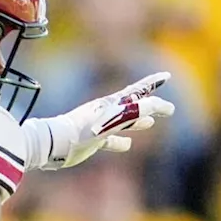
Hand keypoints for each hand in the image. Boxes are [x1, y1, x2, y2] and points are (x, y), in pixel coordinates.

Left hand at [25, 72, 174, 169]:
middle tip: (167, 108)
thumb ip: (132, 112)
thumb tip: (156, 105)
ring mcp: (98, 126)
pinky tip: (127, 145)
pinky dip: (121, 141)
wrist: (53, 144)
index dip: (152, 83)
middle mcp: (105, 113)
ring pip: (123, 123)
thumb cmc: (81, 131)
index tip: (166, 76)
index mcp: (111, 104)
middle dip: (150, 106)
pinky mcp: (90, 141)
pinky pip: (110, 140)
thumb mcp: (109, 121)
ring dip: (138, 122)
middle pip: (133, 106)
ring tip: (149, 124)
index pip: (137, 92)